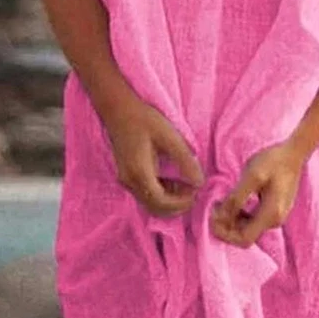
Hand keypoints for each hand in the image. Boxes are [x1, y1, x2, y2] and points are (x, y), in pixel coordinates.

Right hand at [103, 97, 204, 217]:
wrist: (119, 110)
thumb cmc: (144, 120)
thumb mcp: (169, 137)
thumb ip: (185, 160)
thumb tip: (199, 182)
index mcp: (139, 173)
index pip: (161, 202)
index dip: (180, 203)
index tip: (196, 192)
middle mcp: (129, 181)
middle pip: (154, 207)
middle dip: (176, 206)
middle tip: (194, 193)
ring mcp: (126, 180)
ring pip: (149, 203)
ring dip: (169, 200)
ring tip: (186, 186)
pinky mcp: (127, 176)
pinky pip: (145, 193)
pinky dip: (161, 193)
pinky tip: (174, 181)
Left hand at [209, 139, 307, 247]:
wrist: (293, 153)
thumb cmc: (273, 161)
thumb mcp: (251, 177)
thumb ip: (236, 198)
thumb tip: (220, 216)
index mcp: (270, 215)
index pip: (244, 239)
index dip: (225, 233)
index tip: (213, 216)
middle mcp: (275, 220)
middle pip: (245, 235)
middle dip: (226, 225)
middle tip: (214, 207)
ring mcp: (277, 216)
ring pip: (249, 227)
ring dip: (232, 219)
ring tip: (221, 202)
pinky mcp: (276, 209)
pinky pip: (254, 219)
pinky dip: (241, 214)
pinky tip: (235, 200)